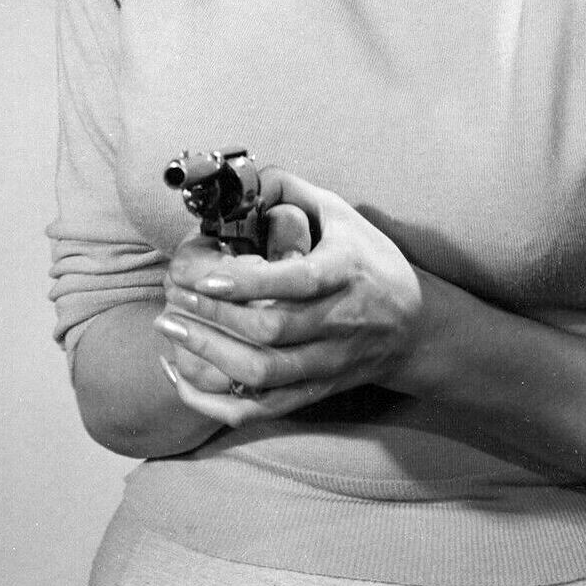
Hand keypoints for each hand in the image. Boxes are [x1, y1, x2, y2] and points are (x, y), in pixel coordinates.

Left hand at [154, 167, 425, 425]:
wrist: (416, 328)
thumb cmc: (372, 263)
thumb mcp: (343, 216)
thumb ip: (294, 192)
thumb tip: (246, 178)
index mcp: (346, 274)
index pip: (296, 282)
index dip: (248, 282)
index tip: (206, 272)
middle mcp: (337, 323)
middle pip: (270, 331)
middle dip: (213, 316)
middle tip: (173, 294)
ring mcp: (326, 364)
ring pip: (263, 373)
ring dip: (208, 355)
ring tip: (169, 328)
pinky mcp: (314, 392)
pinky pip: (261, 406)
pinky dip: (216, 400)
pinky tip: (180, 376)